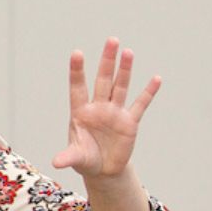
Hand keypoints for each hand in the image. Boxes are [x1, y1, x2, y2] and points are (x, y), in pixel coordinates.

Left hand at [52, 37, 160, 178]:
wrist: (103, 169)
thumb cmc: (85, 159)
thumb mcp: (76, 158)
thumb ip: (68, 157)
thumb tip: (55, 163)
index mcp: (80, 112)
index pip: (78, 88)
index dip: (77, 71)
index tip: (77, 53)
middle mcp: (98, 107)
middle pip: (103, 80)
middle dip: (107, 61)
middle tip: (111, 40)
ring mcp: (115, 112)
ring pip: (120, 87)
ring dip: (125, 70)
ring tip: (127, 52)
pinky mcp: (130, 122)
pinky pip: (140, 104)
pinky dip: (148, 92)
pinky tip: (156, 79)